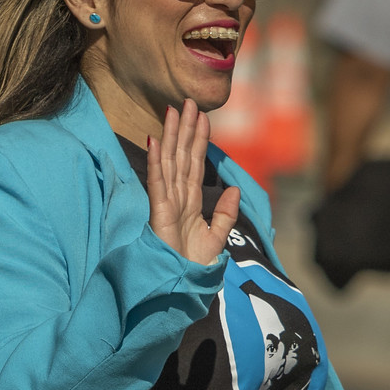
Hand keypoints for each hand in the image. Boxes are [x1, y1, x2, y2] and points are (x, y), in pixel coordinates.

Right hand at [147, 100, 238, 264]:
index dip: (199, 140)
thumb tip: (234, 188)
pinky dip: (156, 162)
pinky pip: (157, 182)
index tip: (203, 117)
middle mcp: (177, 197)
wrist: (181, 287)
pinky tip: (155, 142)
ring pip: (169, 162)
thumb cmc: (192, 266)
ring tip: (172, 111)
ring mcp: (166, 203)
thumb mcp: (216, 238)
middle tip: (188, 102)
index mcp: (191, 202)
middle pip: (182, 156)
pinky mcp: (159, 212)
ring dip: (171, 136)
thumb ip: (225, 214)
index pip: (195, 164)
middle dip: (185, 129)